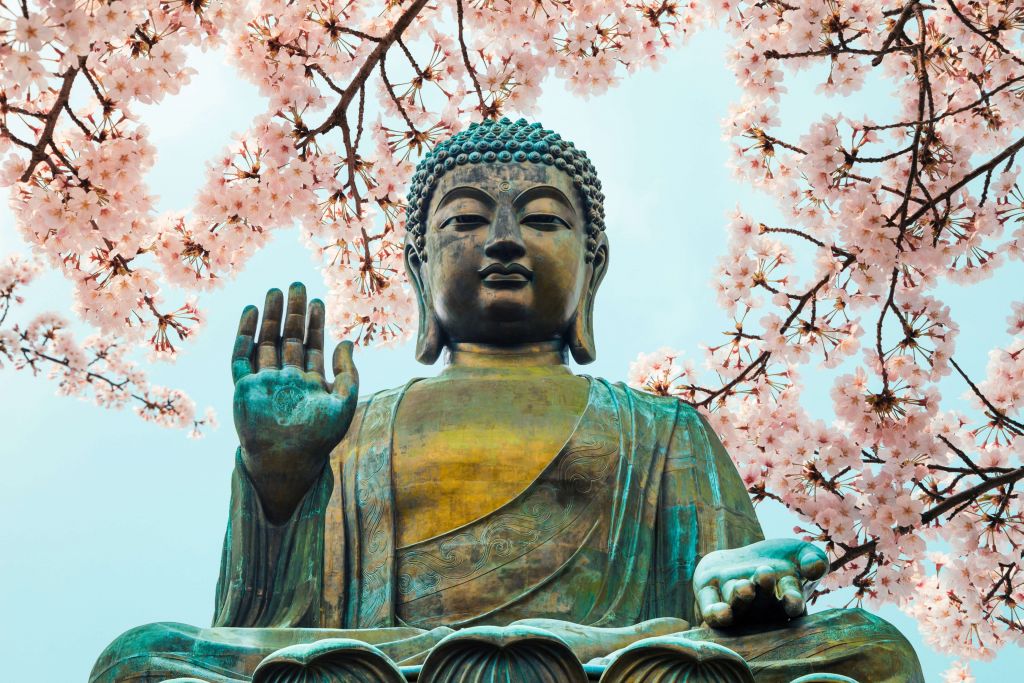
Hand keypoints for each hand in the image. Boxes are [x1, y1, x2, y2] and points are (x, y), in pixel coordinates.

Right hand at [231, 282, 358, 522]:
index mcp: (310, 383)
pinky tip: (251, 312)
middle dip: (293, 312)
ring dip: (270, 317)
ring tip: (274, 290)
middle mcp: (287, 379)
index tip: (318, 300)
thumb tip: (348, 341)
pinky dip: (245, 334)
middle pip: (288, 338)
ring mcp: (265, 382)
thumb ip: (349, 373)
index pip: (312, 345)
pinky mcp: (244, 388)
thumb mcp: (344, 403)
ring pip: (266, 341)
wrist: (287, 461)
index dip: (315, 323)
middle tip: (296, 284)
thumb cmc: (318, 438)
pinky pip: (242, 357)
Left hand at [692, 538, 828, 628]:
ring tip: (745, 587)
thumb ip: (813, 560)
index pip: (790, 606)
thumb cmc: (781, 559)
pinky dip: (716, 614)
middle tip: (765, 573)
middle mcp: (760, 612)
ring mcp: (735, 607)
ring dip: (740, 599)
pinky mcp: (710, 599)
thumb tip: (816, 566)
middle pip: (761, 605)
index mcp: (785, 604)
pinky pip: (710, 611)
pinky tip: (721, 613)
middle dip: (763, 590)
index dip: (792, 602)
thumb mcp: (802, 554)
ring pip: (737, 607)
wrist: (745, 557)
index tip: (793, 599)